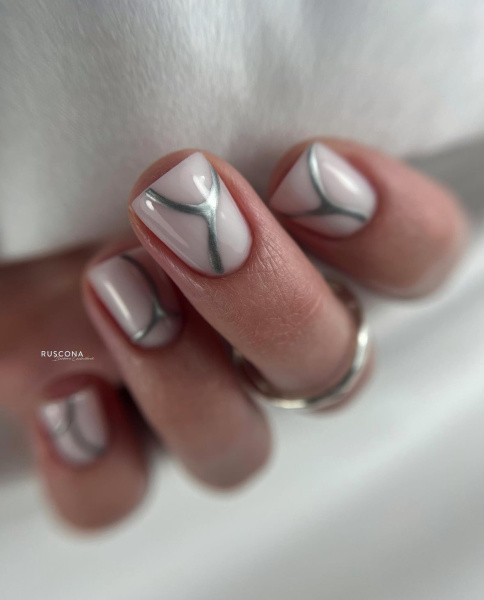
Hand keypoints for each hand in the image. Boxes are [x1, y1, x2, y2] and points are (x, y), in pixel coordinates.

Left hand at [9, 138, 467, 529]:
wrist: (15, 236)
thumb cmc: (85, 179)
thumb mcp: (148, 141)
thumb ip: (207, 157)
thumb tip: (217, 163)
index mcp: (294, 260)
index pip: (410, 262)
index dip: (394, 228)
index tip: (307, 167)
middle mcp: (249, 345)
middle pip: (326, 365)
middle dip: (270, 293)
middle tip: (190, 208)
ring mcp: (177, 405)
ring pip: (234, 452)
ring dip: (185, 381)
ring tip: (114, 286)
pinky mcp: (98, 447)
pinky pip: (116, 499)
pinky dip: (98, 468)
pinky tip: (65, 398)